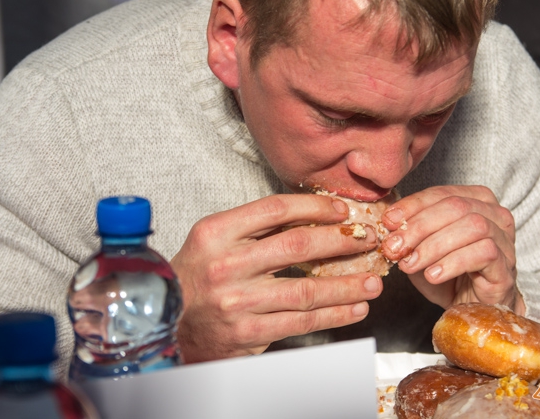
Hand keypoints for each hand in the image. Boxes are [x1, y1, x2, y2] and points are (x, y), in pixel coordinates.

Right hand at [170, 194, 383, 362]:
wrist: (166, 322)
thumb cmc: (196, 277)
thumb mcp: (214, 240)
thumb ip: (255, 227)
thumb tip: (314, 215)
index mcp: (216, 232)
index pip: (276, 209)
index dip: (315, 207)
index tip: (343, 210)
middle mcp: (226, 265)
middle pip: (297, 245)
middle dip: (342, 241)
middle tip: (368, 240)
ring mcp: (238, 301)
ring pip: (307, 290)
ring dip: (347, 285)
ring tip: (373, 281)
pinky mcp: (248, 333)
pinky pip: (302, 322)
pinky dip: (334, 315)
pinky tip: (354, 309)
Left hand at [379, 185, 522, 313]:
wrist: (472, 309)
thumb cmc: (449, 274)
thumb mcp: (421, 248)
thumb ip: (409, 233)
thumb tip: (389, 223)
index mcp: (474, 200)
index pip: (441, 193)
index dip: (412, 205)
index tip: (388, 222)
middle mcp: (494, 214)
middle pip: (456, 207)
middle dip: (419, 226)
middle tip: (395, 248)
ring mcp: (504, 239)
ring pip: (472, 226)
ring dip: (434, 246)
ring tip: (411, 265)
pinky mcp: (506, 265)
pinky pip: (483, 253)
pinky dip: (453, 262)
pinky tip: (433, 275)